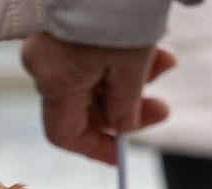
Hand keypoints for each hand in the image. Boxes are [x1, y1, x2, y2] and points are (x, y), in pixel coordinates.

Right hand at [20, 34, 175, 164]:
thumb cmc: (116, 11)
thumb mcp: (131, 66)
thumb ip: (126, 105)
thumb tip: (125, 127)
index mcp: (55, 82)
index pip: (66, 134)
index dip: (98, 147)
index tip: (127, 151)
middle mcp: (45, 65)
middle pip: (85, 105)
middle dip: (128, 105)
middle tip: (162, 105)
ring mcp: (52, 43)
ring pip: (93, 77)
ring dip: (132, 77)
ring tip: (167, 61)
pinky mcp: (64, 24)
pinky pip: (90, 53)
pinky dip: (121, 56)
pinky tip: (152, 41)